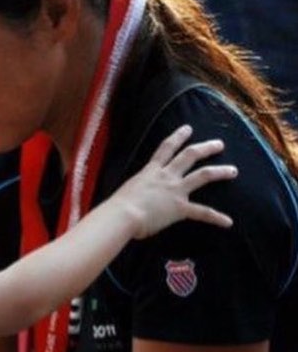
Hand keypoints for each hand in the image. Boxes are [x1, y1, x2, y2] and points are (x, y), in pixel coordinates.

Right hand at [118, 124, 236, 238]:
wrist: (122, 215)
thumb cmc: (117, 207)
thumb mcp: (126, 192)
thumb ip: (135, 193)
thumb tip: (131, 201)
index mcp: (150, 171)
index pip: (166, 148)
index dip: (178, 136)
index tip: (188, 128)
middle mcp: (166, 176)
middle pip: (190, 155)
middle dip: (206, 148)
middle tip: (219, 144)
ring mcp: (175, 190)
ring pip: (203, 175)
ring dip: (220, 172)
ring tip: (233, 171)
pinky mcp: (180, 207)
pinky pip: (202, 212)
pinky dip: (216, 217)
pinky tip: (228, 222)